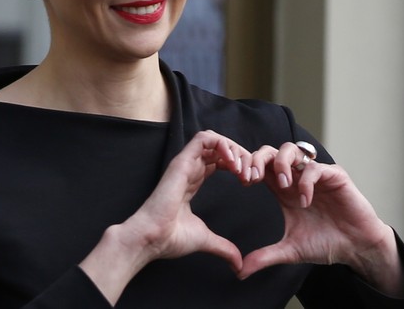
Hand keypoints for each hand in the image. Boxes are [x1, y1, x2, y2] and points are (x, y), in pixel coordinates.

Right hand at [80, 130, 251, 303]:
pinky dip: (222, 145)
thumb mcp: (205, 239)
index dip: (238, 166)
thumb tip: (238, 264)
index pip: (219, 161)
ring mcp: (185, 164)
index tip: (250, 182)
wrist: (152, 239)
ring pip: (214, 140)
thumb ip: (223, 247)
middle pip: (220, 148)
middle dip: (241, 157)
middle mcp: (189, 169)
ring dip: (234, 149)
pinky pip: (204, 139)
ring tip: (243, 168)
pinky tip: (232, 162)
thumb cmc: (170, 238)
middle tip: (252, 175)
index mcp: (193, 181)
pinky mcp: (181, 162)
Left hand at [240, 142, 403, 296]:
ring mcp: (315, 175)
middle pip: (271, 151)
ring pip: (292, 150)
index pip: (261, 166)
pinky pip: (315, 168)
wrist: (355, 248)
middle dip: (258, 159)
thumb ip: (265, 257)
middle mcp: (296, 178)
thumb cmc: (325, 243)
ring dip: (282, 164)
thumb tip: (239, 272)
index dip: (249, 167)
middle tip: (252, 177)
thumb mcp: (289, 250)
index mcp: (284, 189)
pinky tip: (305, 201)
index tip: (242, 181)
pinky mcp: (334, 177)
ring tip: (282, 186)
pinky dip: (306, 182)